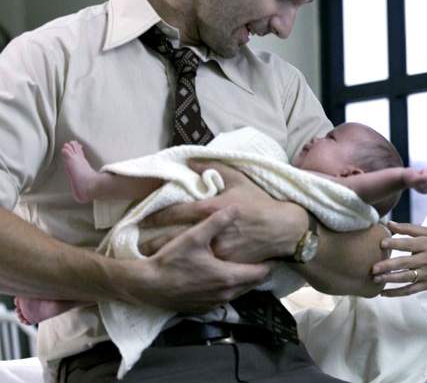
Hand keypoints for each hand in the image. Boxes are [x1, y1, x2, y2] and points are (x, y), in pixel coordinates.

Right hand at [133, 206, 272, 312]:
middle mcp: (226, 294)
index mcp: (229, 277)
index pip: (261, 272)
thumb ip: (217, 221)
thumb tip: (235, 207)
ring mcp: (214, 304)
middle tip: (262, 256)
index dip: (269, 262)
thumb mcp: (194, 237)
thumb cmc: (171, 260)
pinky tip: (223, 278)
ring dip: (243, 280)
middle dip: (258, 271)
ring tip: (245, 265)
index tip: (273, 252)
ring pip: (239, 292)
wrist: (147, 286)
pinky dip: (228, 289)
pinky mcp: (203, 309)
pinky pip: (224, 298)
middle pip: (252, 283)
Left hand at [141, 160, 305, 262]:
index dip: (154, 216)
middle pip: (173, 239)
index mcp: (211, 209)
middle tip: (136, 245)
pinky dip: (188, 269)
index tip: (140, 220)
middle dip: (152, 243)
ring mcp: (218, 251)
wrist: (283, 229)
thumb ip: (213, 168)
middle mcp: (210, 232)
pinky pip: (202, 267)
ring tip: (150, 261)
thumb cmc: (260, 202)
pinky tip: (176, 271)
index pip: (174, 212)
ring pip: (185, 257)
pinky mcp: (226, 265)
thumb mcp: (238, 180)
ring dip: (167, 258)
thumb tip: (190, 161)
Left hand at [371, 221, 426, 296]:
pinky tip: (383, 293)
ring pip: (405, 278)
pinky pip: (409, 290)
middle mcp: (426, 260)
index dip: (395, 243)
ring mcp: (426, 274)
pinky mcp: (426, 286)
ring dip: (389, 279)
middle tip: (373, 267)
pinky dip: (396, 293)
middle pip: (405, 263)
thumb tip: (389, 224)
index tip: (381, 243)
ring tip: (375, 279)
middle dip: (388, 266)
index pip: (409, 243)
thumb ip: (409, 228)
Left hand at [402, 167, 426, 193]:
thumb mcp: (424, 178)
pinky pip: (426, 175)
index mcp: (426, 191)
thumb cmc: (413, 177)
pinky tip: (420, 171)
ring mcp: (420, 186)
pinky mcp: (417, 181)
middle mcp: (424, 190)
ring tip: (422, 171)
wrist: (400, 177)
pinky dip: (425, 171)